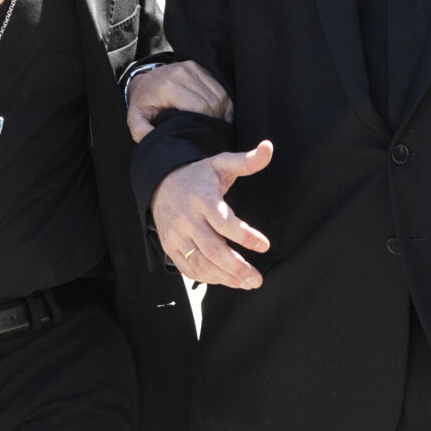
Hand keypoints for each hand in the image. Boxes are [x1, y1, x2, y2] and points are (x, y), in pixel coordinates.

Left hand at [129, 60, 233, 141]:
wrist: (143, 82)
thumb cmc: (143, 104)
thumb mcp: (136, 121)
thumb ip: (142, 132)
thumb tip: (156, 139)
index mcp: (168, 88)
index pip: (201, 108)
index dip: (208, 123)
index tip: (206, 132)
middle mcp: (181, 74)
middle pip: (213, 101)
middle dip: (217, 118)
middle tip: (213, 129)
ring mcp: (191, 67)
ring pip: (219, 93)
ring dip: (223, 109)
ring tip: (217, 121)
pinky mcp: (198, 66)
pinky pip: (219, 85)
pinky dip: (223, 100)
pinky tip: (218, 110)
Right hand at [150, 140, 273, 287]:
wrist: (161, 183)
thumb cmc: (198, 176)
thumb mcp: (221, 163)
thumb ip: (247, 161)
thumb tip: (269, 148)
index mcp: (203, 199)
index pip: (225, 222)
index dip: (245, 236)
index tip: (265, 245)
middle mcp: (188, 220)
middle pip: (213, 249)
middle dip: (236, 267)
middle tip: (257, 279)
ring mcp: (176, 236)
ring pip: (200, 263)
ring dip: (225, 277)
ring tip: (246, 283)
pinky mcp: (170, 247)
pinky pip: (188, 268)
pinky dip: (208, 278)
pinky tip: (227, 280)